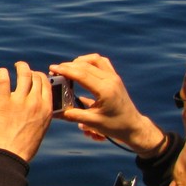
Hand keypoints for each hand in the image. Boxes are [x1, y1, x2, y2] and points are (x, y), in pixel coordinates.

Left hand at [0, 62, 51, 162]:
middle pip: (35, 76)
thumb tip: (39, 98)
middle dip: (30, 70)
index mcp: (47, 107)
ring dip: (20, 66)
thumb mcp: (43, 125)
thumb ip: (42, 110)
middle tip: (23, 68)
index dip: (40, 76)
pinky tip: (2, 71)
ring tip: (16, 66)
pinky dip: (3, 73)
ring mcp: (19, 100)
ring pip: (23, 74)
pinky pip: (4, 81)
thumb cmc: (27, 143)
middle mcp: (35, 101)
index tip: (35, 75)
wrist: (11, 153)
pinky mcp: (3, 101)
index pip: (46, 83)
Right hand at [49, 53, 164, 156]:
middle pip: (85, 65)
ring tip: (68, 68)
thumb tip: (53, 111)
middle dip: (68, 66)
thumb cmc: (114, 126)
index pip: (81, 74)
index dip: (65, 70)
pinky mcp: (115, 77)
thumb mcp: (92, 122)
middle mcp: (110, 80)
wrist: (133, 126)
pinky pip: (101, 62)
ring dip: (79, 61)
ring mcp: (114, 77)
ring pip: (94, 59)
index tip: (52, 68)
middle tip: (56, 71)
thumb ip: (72, 115)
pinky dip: (89, 61)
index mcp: (105, 90)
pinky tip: (82, 67)